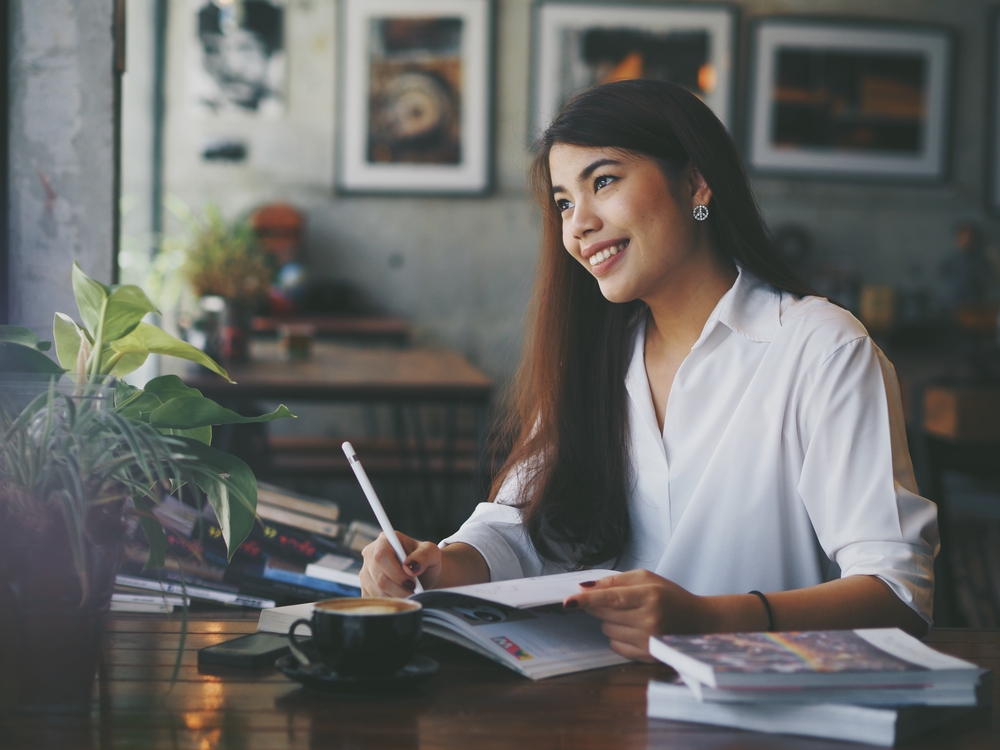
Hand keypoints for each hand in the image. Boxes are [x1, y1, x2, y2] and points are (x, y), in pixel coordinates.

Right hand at [359, 532, 441, 596]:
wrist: (422, 574)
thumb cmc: (426, 560)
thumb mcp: (432, 553)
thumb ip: (424, 556)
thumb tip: (408, 567)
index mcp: (385, 540)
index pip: (381, 556)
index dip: (396, 572)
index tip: (412, 581)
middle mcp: (370, 554)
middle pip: (379, 578)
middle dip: (399, 589)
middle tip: (414, 590)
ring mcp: (365, 572)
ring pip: (376, 592)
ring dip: (397, 597)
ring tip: (410, 594)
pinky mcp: (365, 588)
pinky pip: (374, 601)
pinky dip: (390, 603)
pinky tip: (401, 598)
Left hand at [563, 570, 708, 661]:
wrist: (698, 621)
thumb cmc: (671, 596)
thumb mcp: (647, 579)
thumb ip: (616, 581)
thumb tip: (586, 587)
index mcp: (650, 595)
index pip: (612, 598)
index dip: (588, 600)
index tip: (569, 602)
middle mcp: (649, 619)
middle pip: (604, 614)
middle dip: (599, 606)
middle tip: (614, 601)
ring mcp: (648, 640)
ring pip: (607, 630)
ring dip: (611, 621)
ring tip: (631, 615)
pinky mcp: (647, 655)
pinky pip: (615, 645)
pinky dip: (617, 636)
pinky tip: (633, 629)